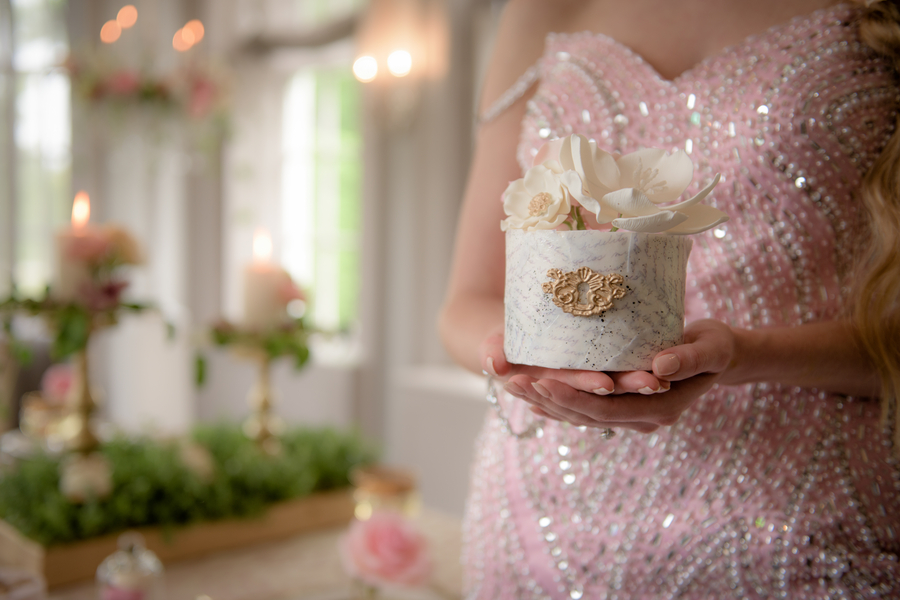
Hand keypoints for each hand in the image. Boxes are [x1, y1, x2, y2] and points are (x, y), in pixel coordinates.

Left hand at [481, 319, 736, 432]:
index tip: (543, 381)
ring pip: (582, 417)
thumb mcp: (709, 347)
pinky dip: (560, 406)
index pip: (606, 409)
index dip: (573, 398)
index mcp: (660, 409)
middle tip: (515, 382)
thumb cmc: (715, 345)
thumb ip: (687, 358)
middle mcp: (643, 421)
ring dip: (548, 403)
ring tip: (514, 385)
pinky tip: (535, 399)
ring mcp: (632, 418)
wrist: (720, 357)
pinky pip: (587, 411)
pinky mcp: (624, 408)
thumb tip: (658, 370)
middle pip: (587, 416)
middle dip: (549, 400)